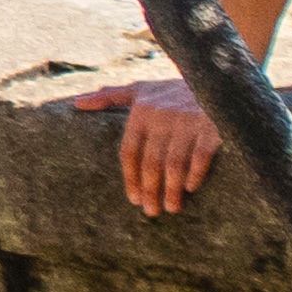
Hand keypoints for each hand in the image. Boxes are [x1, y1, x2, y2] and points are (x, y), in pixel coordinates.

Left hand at [83, 76, 224, 215]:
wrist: (214, 80)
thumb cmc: (173, 91)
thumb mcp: (141, 89)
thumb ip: (110, 96)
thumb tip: (77, 103)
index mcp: (142, 111)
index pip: (129, 151)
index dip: (131, 178)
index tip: (134, 199)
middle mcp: (161, 115)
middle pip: (150, 162)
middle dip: (150, 190)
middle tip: (151, 211)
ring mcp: (187, 121)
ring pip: (174, 164)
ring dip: (171, 190)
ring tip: (172, 208)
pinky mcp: (211, 125)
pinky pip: (200, 156)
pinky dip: (195, 174)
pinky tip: (191, 188)